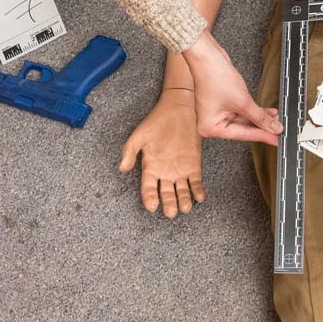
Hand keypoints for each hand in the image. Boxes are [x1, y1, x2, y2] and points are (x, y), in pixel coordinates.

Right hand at [119, 89, 205, 217]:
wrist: (178, 109)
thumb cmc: (156, 122)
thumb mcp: (139, 136)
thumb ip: (129, 152)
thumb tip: (122, 169)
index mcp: (150, 167)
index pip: (148, 188)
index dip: (149, 198)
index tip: (152, 206)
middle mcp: (165, 172)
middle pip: (166, 194)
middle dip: (169, 204)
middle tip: (171, 213)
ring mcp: (180, 169)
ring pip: (181, 191)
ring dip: (184, 200)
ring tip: (185, 208)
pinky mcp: (193, 165)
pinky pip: (196, 181)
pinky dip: (198, 190)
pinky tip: (200, 197)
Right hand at [183, 30, 281, 144]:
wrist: (208, 56)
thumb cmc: (214, 77)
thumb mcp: (242, 101)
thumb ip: (260, 116)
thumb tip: (273, 127)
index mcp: (211, 128)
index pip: (243, 135)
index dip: (262, 136)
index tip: (276, 140)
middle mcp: (212, 122)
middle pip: (243, 128)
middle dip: (262, 126)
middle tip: (279, 130)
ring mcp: (218, 112)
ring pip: (244, 119)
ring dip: (260, 118)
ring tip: (276, 119)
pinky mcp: (224, 103)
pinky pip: (242, 110)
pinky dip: (254, 111)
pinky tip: (267, 112)